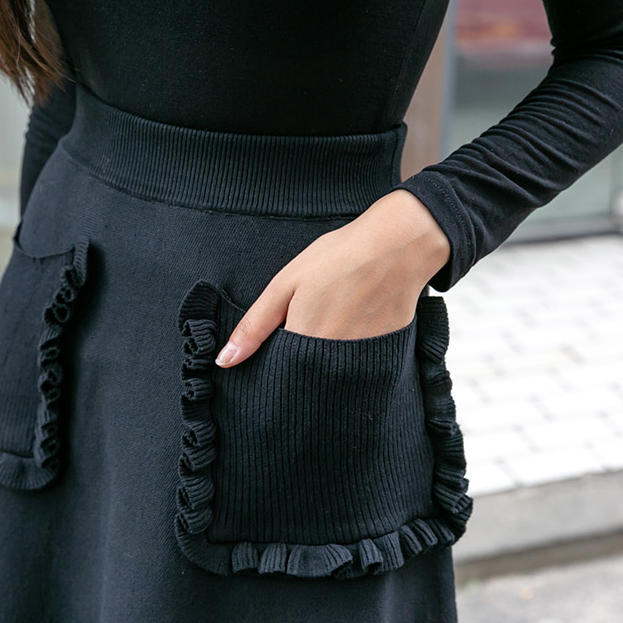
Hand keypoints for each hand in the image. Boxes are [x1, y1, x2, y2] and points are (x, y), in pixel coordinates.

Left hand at [214, 189, 451, 367]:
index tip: (278, 343)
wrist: (398, 245)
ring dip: (324, 358)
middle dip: (298, 361)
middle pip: (304, 377)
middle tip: (312, 318)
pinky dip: (350, 352)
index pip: (277, 374)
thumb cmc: (340, 258)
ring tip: (335, 316)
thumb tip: (224, 361)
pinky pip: (358, 366)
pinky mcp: (384, 354)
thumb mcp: (285, 284)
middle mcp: (333, 362)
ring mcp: (362, 360)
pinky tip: (354, 321)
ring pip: (331, 374)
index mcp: (304, 344)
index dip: (273, 361)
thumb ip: (254, 326)